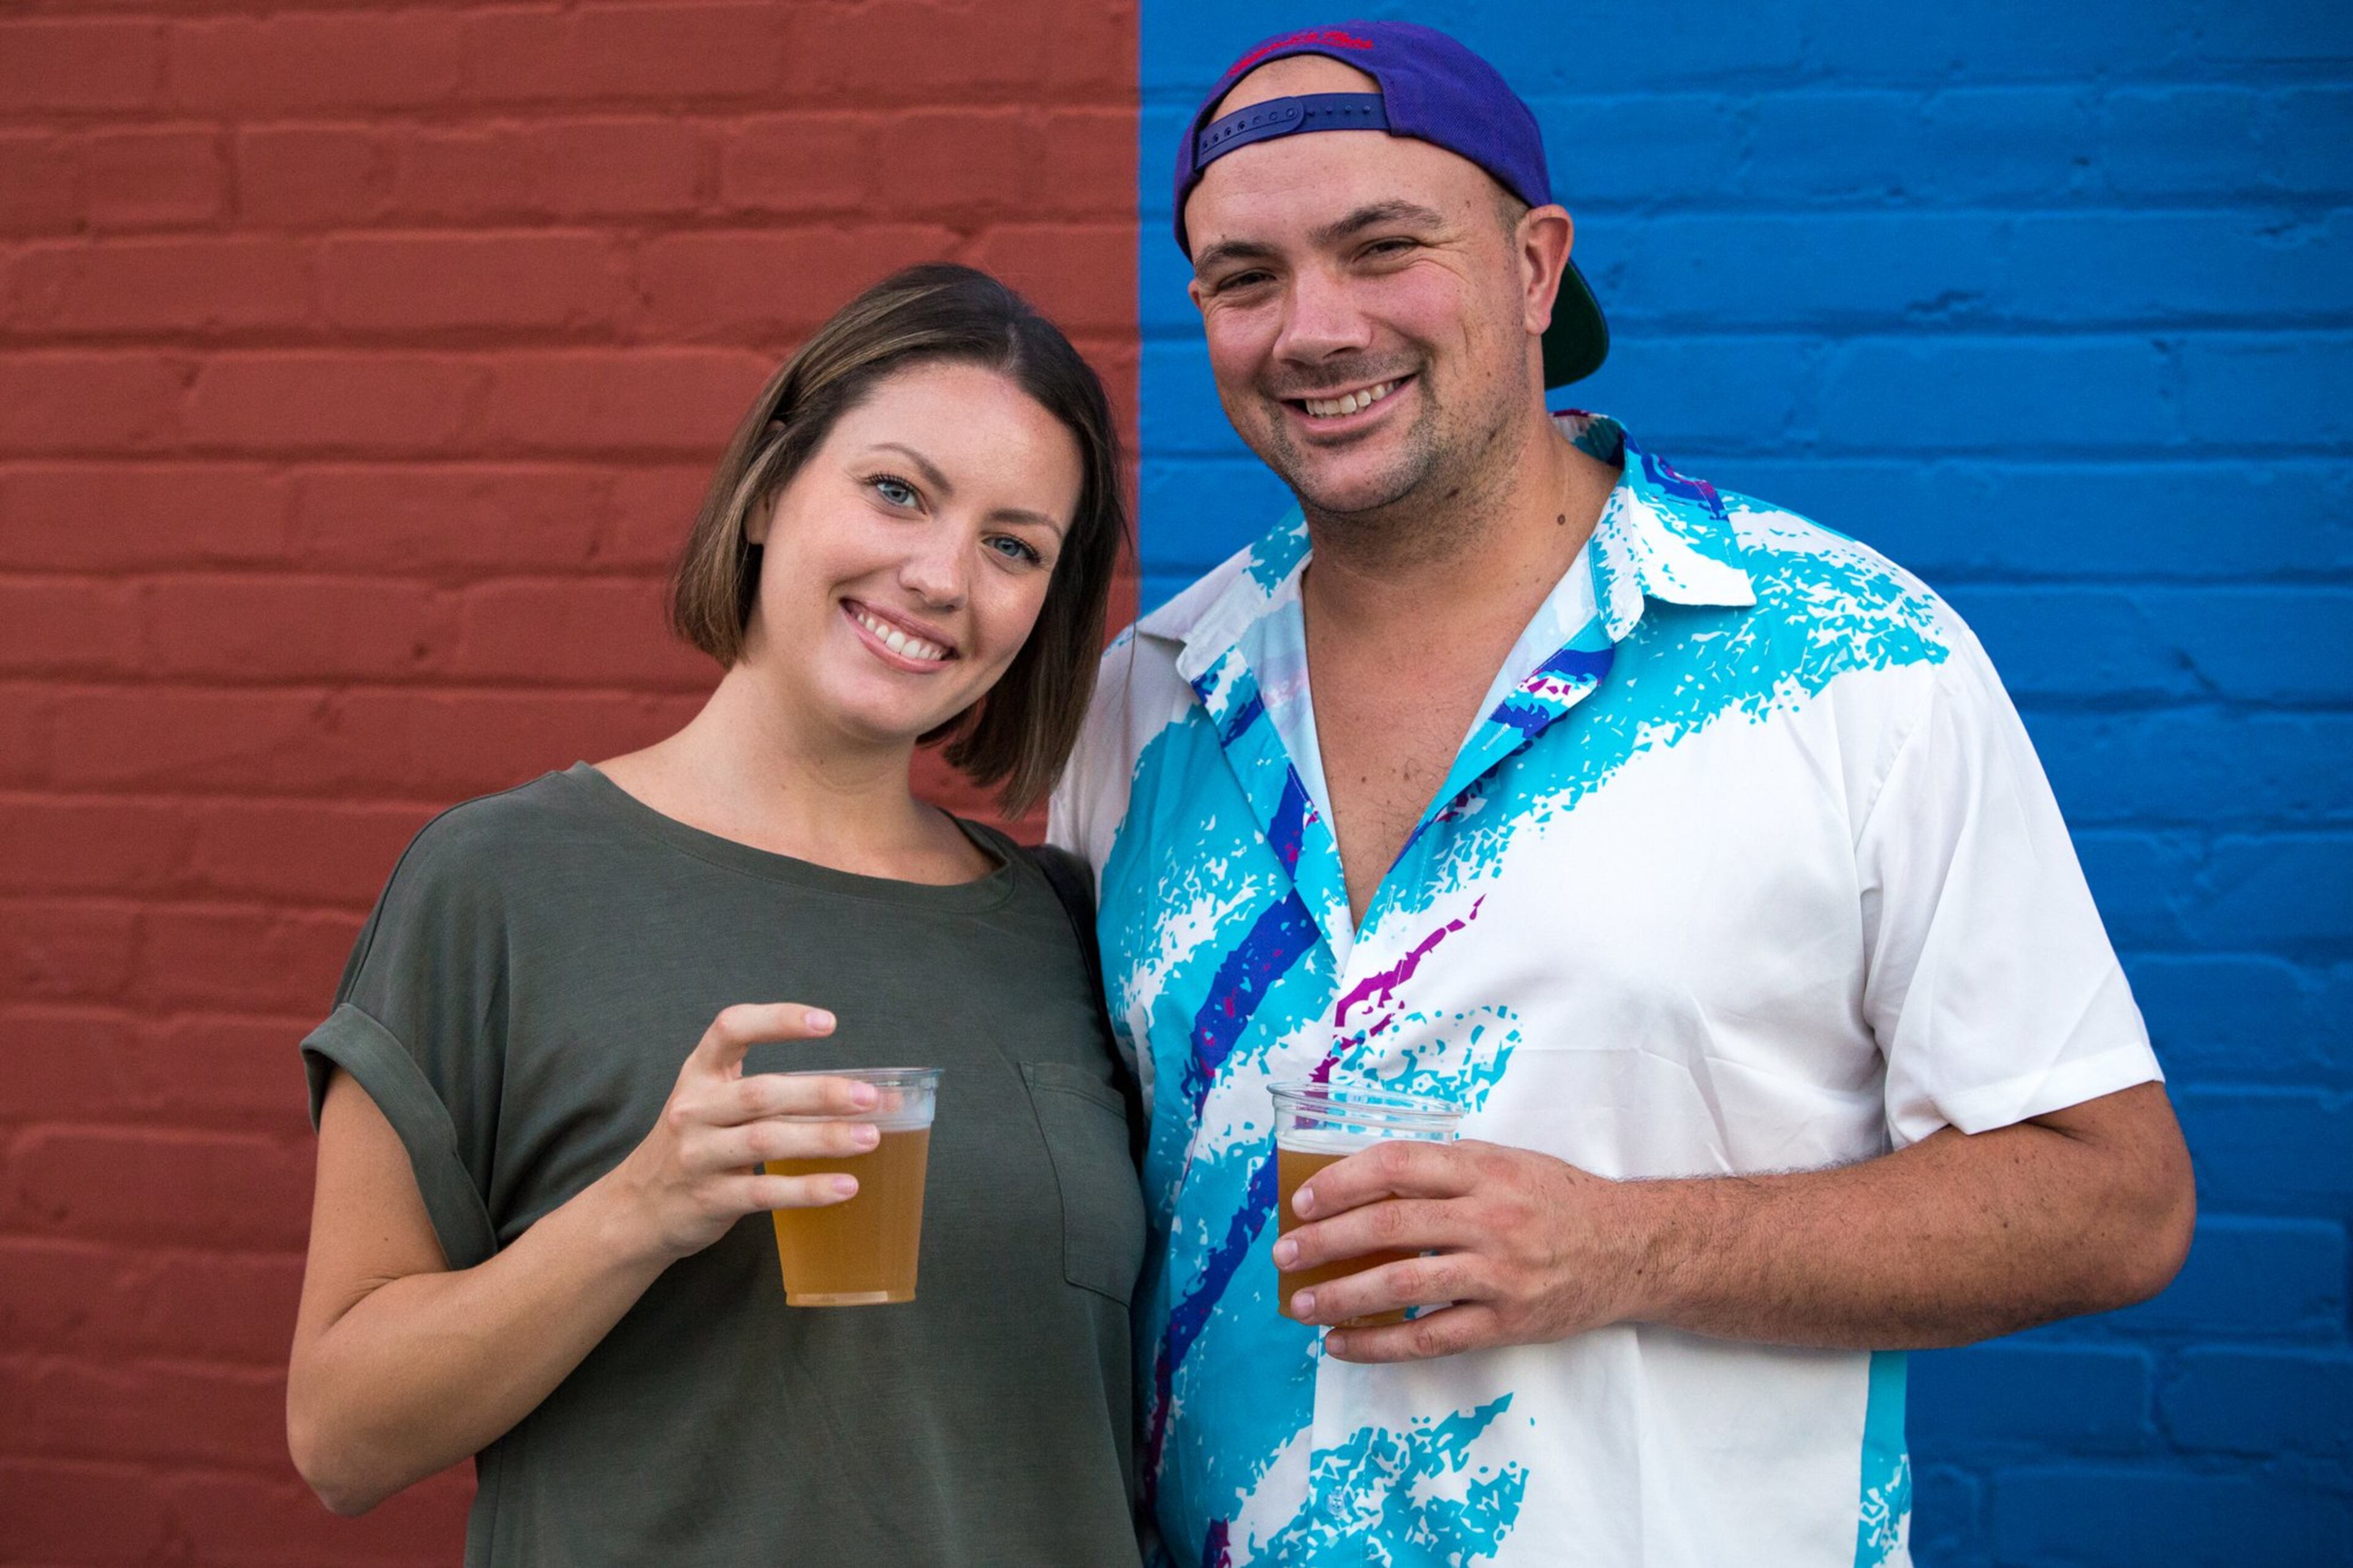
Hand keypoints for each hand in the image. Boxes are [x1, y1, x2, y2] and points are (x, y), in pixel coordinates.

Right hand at [605, 1003, 880, 1265]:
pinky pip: (765, 1192)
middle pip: (762, 1092)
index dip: (778, 1019)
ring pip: (766, 1140)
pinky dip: (808, 1189)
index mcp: (698, 1074)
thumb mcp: (710, 1103)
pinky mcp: (709, 1198)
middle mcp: (694, 1109)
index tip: (827, 1022)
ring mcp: (698, 1155)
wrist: (638, 1209)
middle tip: (869, 1096)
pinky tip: (845, 1186)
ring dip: (824, 1138)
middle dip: (820, 1092)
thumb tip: (852, 1090)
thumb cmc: (694, 1145)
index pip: (732, 1029)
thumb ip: (767, 1091)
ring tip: (870, 1137)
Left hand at [1271, 1138, 1647, 1361]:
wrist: (1635, 1248)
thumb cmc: (1559, 1200)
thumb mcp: (1507, 1162)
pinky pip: (1430, 1336)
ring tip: (1301, 1303)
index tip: (1304, 1200)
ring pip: (1403, 1283)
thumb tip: (1363, 1183)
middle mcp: (1490, 1216)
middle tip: (1285, 1254)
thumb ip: (1446, 1169)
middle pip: (1390, 1224)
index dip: (1343, 1181)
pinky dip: (1379, 1342)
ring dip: (1342, 1295)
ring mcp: (1499, 1272)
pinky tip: (1343, 1343)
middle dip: (1327, 1239)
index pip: (1397, 1165)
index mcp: (1484, 1168)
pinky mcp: (1507, 1321)